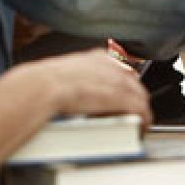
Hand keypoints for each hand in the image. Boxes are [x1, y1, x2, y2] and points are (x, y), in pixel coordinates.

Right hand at [25, 50, 151, 124]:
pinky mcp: (121, 98)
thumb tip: (75, 90)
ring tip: (137, 122)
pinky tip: (142, 126)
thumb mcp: (64, 73)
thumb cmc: (43, 83)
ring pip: (140, 96)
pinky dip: (143, 119)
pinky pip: (140, 109)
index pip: (121, 69)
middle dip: (134, 98)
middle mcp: (112, 66)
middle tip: (131, 113)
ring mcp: (118, 81)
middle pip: (134, 83)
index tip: (123, 94)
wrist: (41, 88)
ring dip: (140, 110)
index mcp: (98, 58)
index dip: (124, 84)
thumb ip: (78, 79)